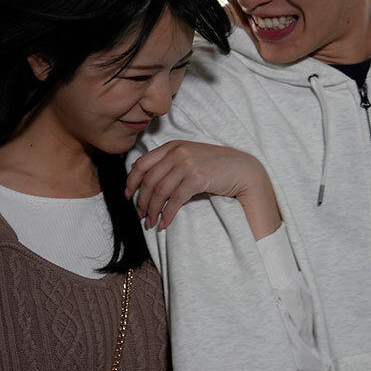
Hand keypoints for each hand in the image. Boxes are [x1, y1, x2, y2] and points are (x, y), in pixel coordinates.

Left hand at [125, 141, 280, 238]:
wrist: (242, 169)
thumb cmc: (215, 166)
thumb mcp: (189, 158)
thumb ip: (170, 164)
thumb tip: (148, 186)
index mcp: (172, 146)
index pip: (142, 163)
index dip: (132, 182)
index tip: (128, 196)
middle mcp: (177, 152)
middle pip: (149, 180)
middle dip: (142, 202)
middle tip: (142, 216)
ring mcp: (187, 164)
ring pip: (160, 192)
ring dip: (153, 211)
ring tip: (151, 223)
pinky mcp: (197, 178)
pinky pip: (175, 201)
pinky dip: (167, 215)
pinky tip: (165, 224)